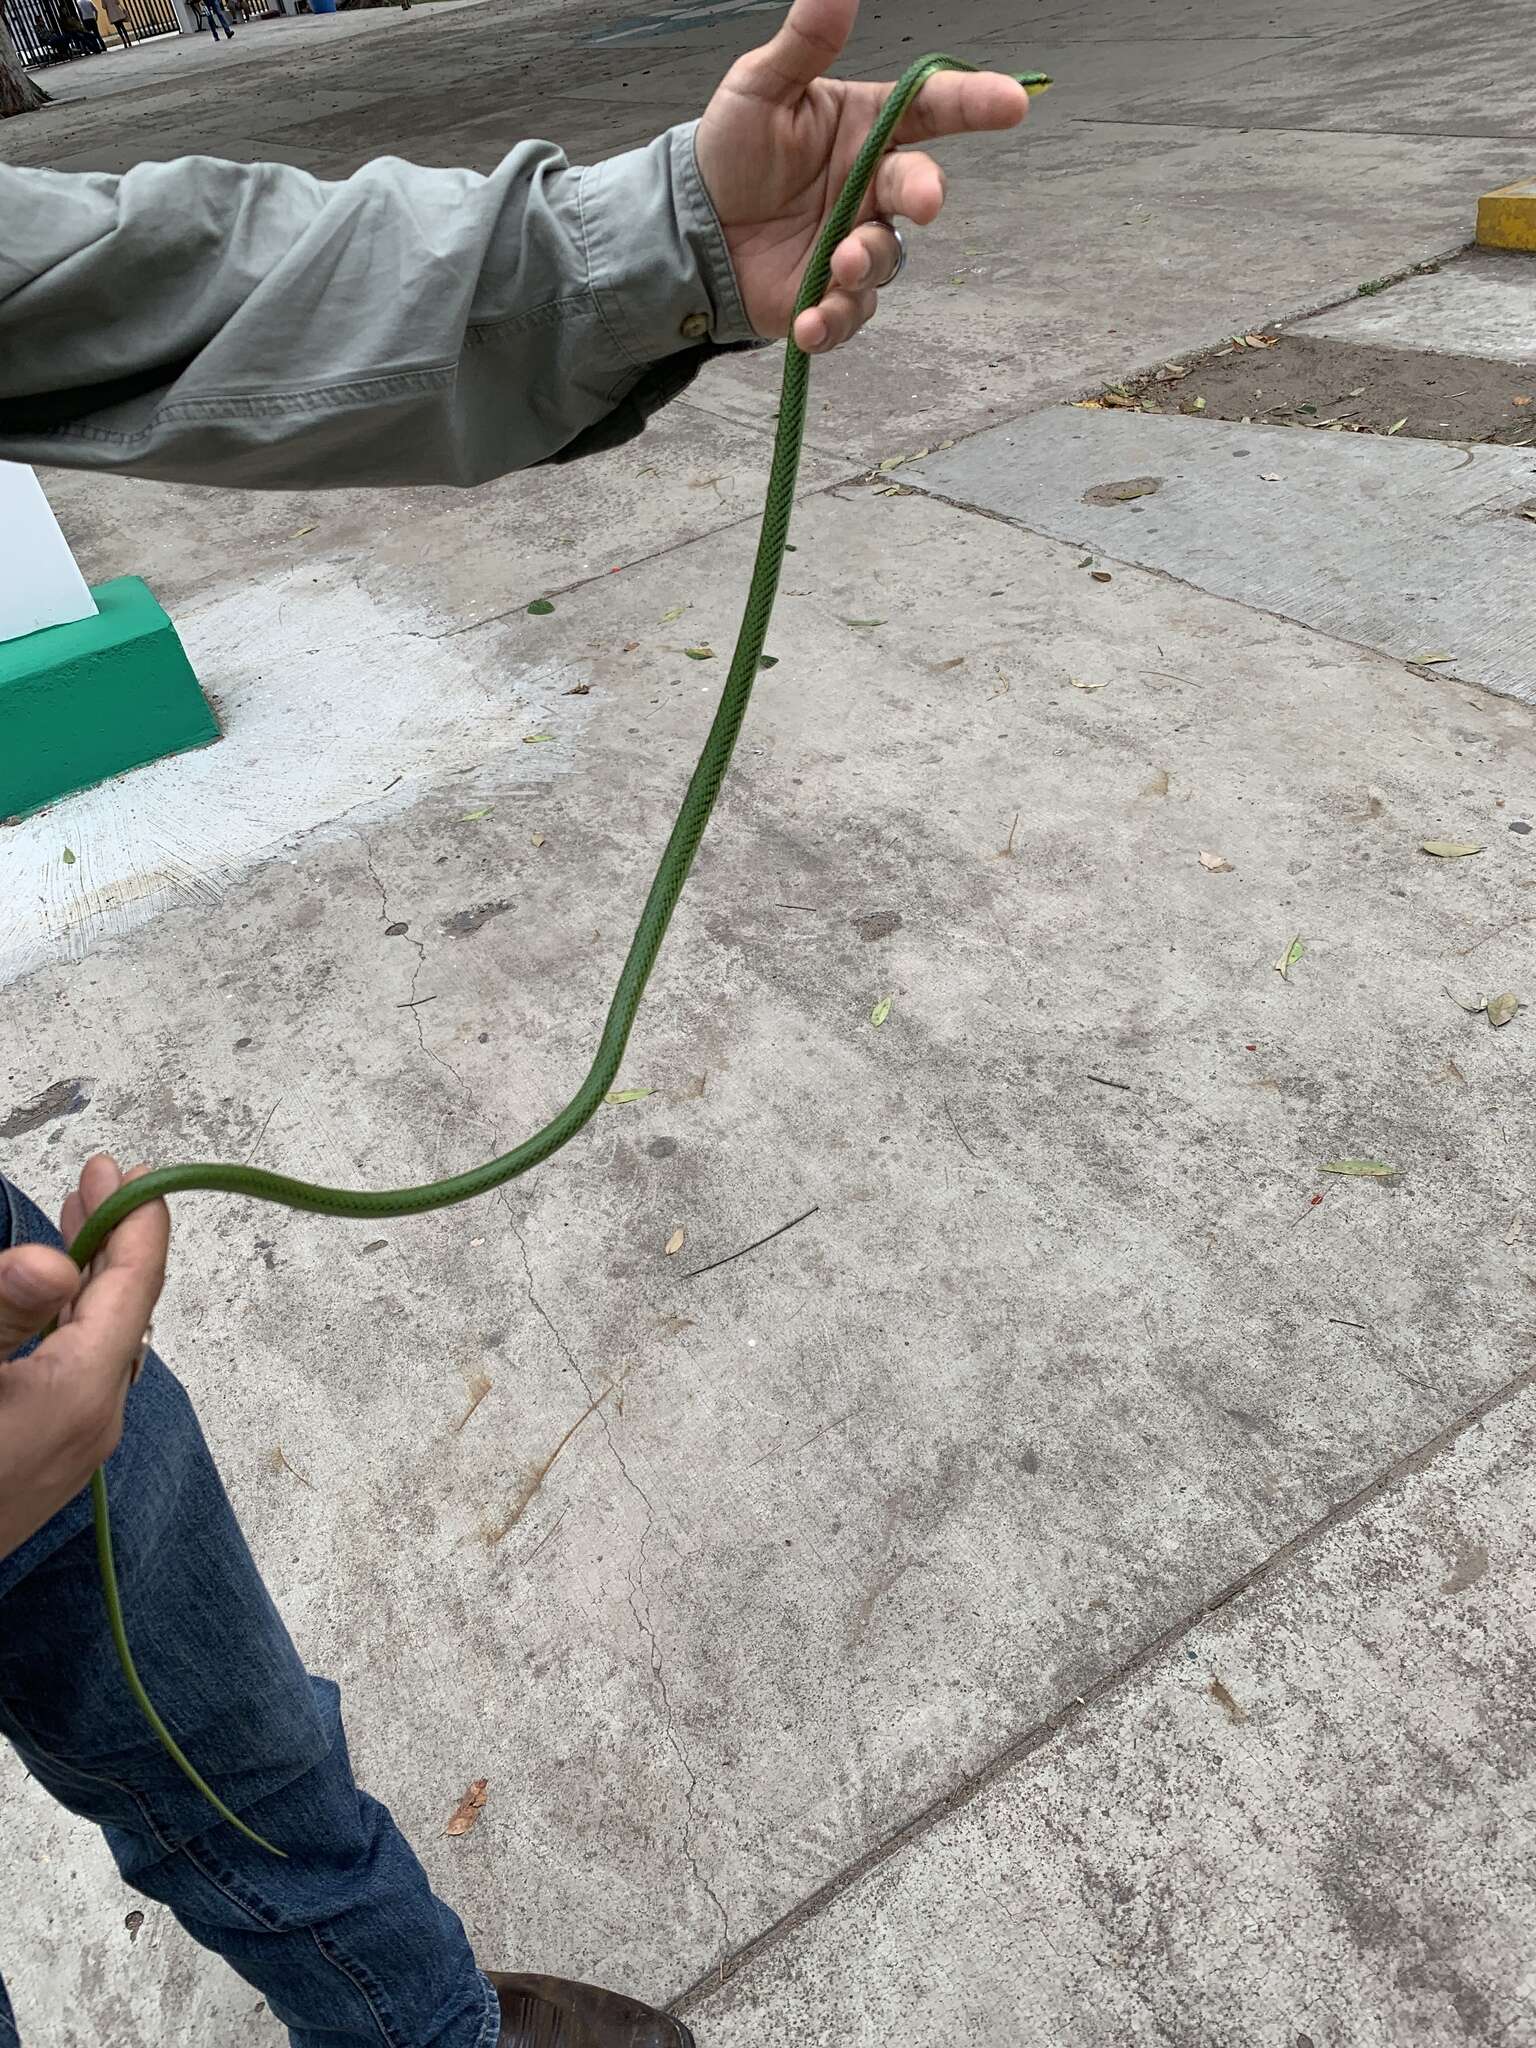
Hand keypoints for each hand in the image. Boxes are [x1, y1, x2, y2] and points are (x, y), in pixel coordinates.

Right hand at [0, 1156, 168, 1560]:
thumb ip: (0, 1315)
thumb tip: (54, 1263)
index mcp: (81, 1394)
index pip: (134, 1285)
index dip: (131, 1217)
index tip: (117, 1165)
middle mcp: (94, 1424)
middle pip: (126, 1309)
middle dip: (113, 1237)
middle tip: (98, 1178)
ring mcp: (72, 1451)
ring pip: (102, 1343)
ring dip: (91, 1280)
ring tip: (76, 1226)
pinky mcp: (44, 1467)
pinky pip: (79, 1376)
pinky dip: (72, 1325)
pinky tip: (48, 1308)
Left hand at [696, 0, 1028, 351]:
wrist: (695, 225)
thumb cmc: (733, 151)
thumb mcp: (761, 86)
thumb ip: (806, 41)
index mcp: (868, 128)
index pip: (932, 109)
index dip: (975, 103)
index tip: (1012, 102)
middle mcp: (872, 187)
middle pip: (919, 187)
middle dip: (926, 193)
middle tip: (924, 201)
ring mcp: (856, 242)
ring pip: (887, 255)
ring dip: (868, 260)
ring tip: (837, 263)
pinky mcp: (833, 295)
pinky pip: (851, 312)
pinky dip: (834, 322)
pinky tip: (809, 323)